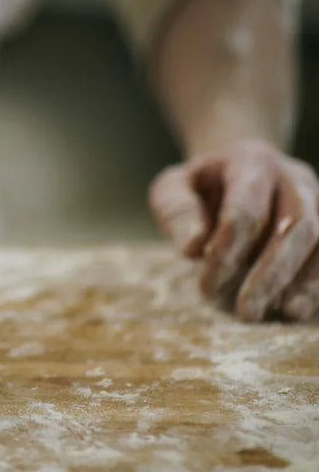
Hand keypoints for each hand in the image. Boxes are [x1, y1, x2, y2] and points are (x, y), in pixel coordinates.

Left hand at [149, 139, 318, 321]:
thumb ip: (178, 213)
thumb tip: (194, 248)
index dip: (227, 252)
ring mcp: (318, 197)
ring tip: (282, 313)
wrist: (235, 165)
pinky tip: (296, 308)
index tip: (205, 289)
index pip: (245, 210)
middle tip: (246, 312)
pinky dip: (316, 283)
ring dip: (304, 281)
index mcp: (250, 163)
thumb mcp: (173, 188)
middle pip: (296, 224)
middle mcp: (293, 178)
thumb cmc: (199, 184)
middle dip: (272, 273)